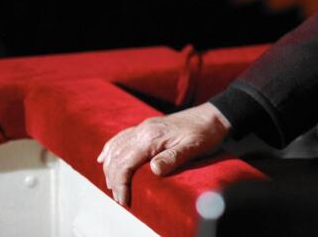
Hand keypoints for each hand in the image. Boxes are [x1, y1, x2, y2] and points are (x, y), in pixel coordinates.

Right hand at [97, 102, 229, 206]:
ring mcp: (143, 127)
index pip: (125, 163)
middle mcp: (143, 130)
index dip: (121, 184)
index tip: (124, 200)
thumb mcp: (193, 147)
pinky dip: (110, 149)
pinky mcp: (146, 127)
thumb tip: (154, 170)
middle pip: (117, 157)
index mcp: (151, 136)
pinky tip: (104, 158)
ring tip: (113, 187)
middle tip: (120, 198)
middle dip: (114, 179)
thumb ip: (173, 158)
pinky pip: (121, 137)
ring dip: (110, 167)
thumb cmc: (205, 133)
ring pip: (116, 147)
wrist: (213, 116)